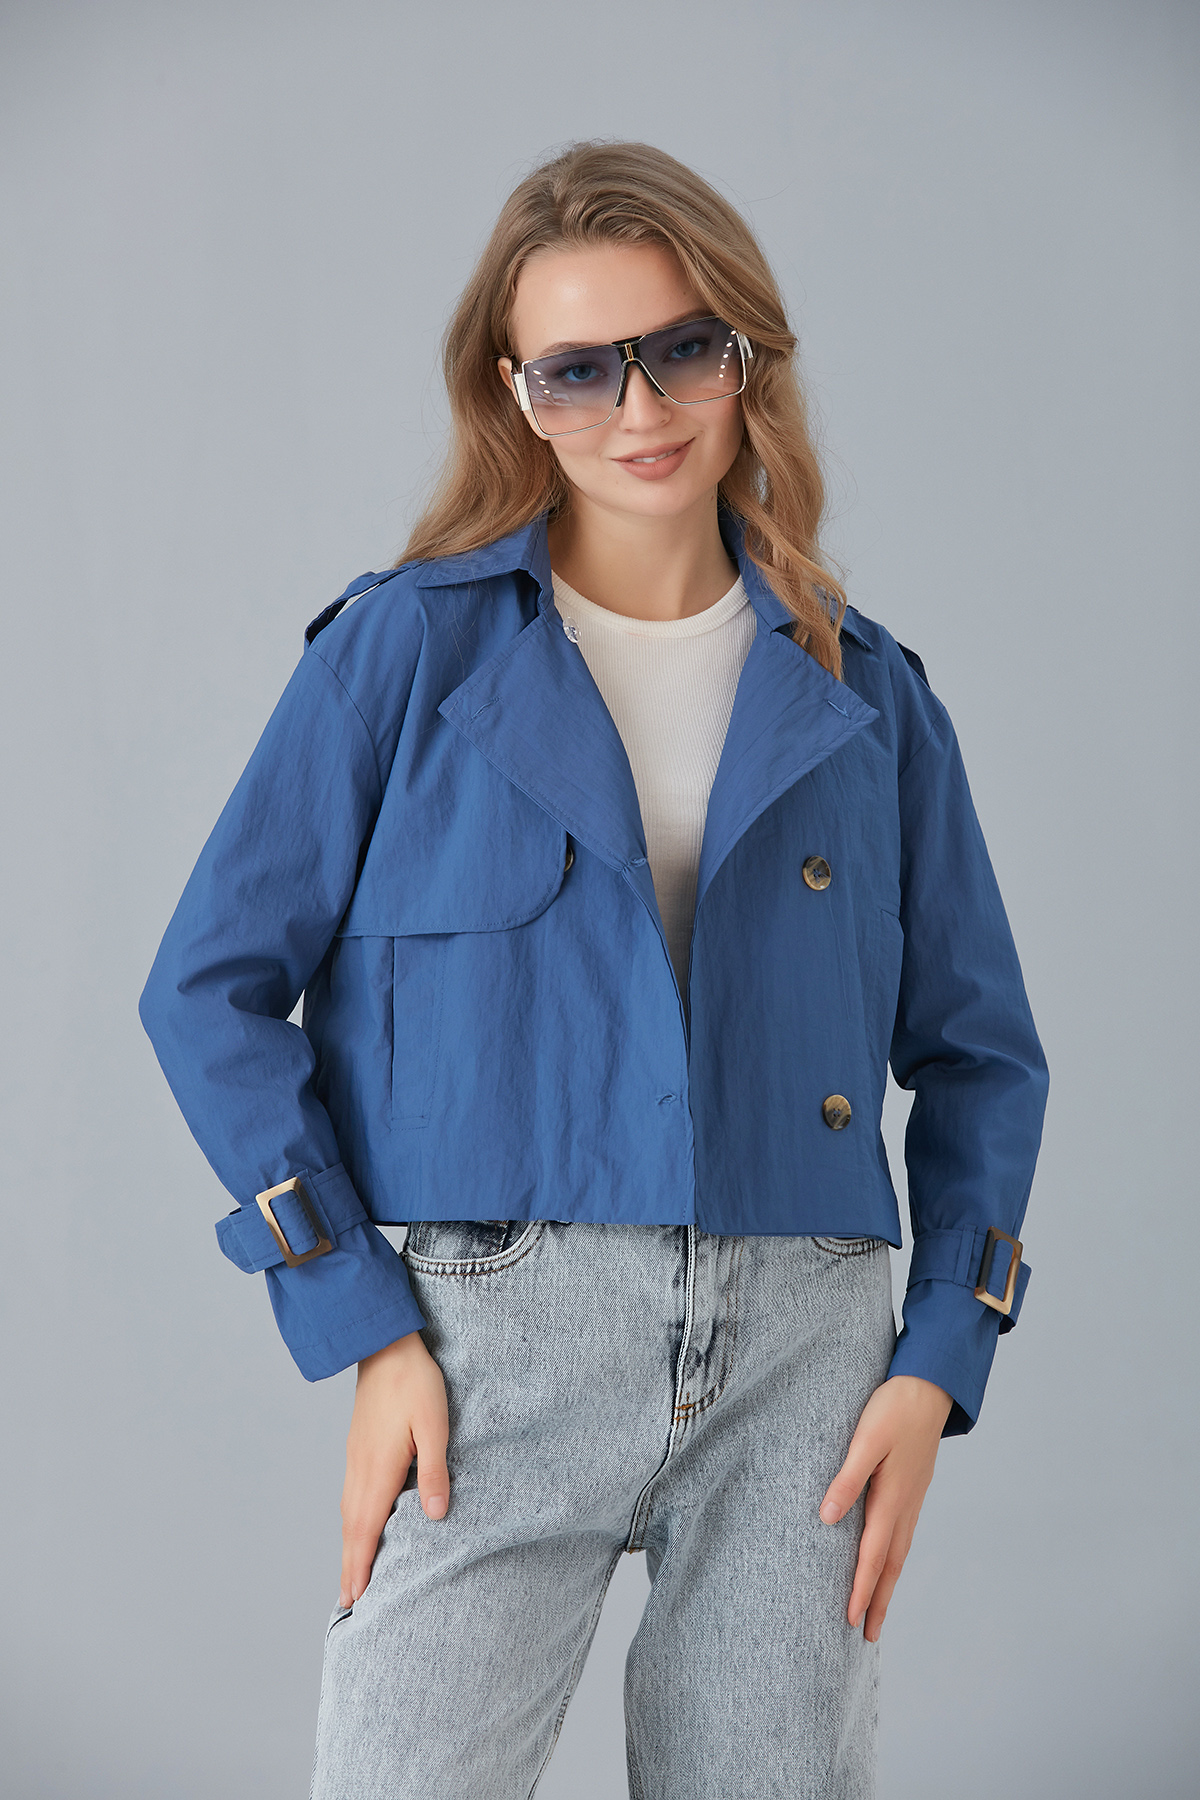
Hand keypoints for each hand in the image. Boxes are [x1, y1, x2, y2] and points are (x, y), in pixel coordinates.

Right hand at [339, 1330, 449, 1608]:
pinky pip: (350, 1495)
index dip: (361, 1565)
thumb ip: (435, 1470)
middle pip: (352, 1528)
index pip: (366, 1528)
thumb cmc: (415, 1382)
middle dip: (350, 1566)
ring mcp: (356, 1457)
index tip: (355, 1597)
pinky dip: (350, 1521)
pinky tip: (357, 1524)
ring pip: (348, 1512)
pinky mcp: (358, 1447)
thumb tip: (435, 1516)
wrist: (386, 1345)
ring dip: (348, 1546)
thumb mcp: (434, 1425)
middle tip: (348, 1602)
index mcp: (379, 1469)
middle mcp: (361, 1469)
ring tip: (351, 1574)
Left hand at [818, 1374, 952, 1642]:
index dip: (861, 1590)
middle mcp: (905, 1504)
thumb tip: (827, 1518)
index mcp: (891, 1497)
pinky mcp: (913, 1486)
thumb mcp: (866, 1438)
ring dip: (887, 1582)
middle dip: (879, 1601)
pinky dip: (894, 1557)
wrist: (931, 1385)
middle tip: (868, 1636)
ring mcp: (913, 1497)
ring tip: (878, 1609)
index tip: (851, 1621)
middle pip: (890, 1564)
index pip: (872, 1555)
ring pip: (899, 1551)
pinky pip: (903, 1534)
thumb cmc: (894, 1407)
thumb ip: (847, 1477)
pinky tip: (888, 1558)